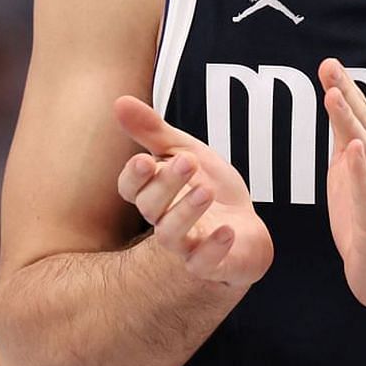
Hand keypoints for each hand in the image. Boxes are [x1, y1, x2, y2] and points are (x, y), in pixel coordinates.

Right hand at [114, 95, 272, 290]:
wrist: (246, 228)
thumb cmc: (209, 188)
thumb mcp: (185, 152)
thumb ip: (153, 131)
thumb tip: (119, 100)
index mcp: (154, 194)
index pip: (130, 189)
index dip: (134, 176)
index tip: (145, 159)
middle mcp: (164, 221)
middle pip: (151, 208)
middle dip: (166, 184)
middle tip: (189, 161)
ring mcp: (186, 246)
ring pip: (171, 236)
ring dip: (186, 212)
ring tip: (206, 190)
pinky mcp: (212, 265)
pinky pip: (203, 264)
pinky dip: (213, 248)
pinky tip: (227, 230)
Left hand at [320, 58, 365, 319]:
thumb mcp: (349, 180)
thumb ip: (345, 147)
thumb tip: (336, 115)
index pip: (357, 121)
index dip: (344, 91)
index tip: (329, 63)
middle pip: (363, 128)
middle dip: (347, 95)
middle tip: (330, 66)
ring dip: (351, 125)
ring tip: (334, 96)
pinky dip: (361, 173)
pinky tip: (353, 152)